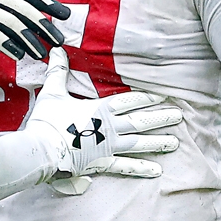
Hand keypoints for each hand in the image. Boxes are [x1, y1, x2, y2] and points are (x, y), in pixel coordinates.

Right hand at [27, 48, 181, 183]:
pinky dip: (141, 168)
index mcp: (99, 109)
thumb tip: (56, 49)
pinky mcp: (102, 163)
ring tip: (175, 142)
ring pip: (139, 143)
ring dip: (158, 142)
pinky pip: (125, 167)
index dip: (145, 97)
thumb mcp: (52, 93)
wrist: (41, 150)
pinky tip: (157, 170)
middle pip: (140, 121)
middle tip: (179, 116)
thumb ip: (58, 72)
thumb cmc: (47, 121)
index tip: (162, 95)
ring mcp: (108, 147)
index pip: (128, 101)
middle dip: (160, 118)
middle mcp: (109, 128)